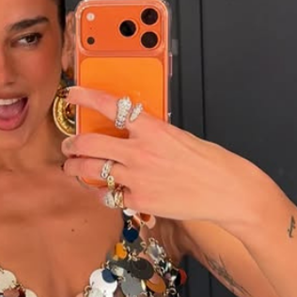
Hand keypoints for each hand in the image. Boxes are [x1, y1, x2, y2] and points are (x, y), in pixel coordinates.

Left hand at [61, 86, 260, 223]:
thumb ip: (150, 134)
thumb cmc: (210, 163)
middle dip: (72, 144)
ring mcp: (137, 178)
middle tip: (68, 145)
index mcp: (153, 129)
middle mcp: (140, 152)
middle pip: (89, 143)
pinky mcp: (139, 201)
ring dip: (76, 168)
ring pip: (90, 170)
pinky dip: (103, 193)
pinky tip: (105, 191)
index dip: (86, 98)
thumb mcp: (178, 136)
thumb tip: (130, 133)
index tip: (72, 95)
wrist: (228, 191)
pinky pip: (108, 196)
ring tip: (72, 168)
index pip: (111, 106)